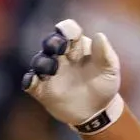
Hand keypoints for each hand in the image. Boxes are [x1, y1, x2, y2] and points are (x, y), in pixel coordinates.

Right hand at [22, 19, 123, 134]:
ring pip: (39, 61)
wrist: (97, 110)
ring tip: (52, 69)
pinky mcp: (41, 89)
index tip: (71, 35)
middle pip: (51, 42)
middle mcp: (61, 57)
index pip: (69, 31)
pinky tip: (33, 81)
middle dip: (52, 42)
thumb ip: (105, 53)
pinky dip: (29, 80)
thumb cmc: (105, 84)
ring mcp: (50, 73)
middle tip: (59, 48)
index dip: (68, 29)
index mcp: (78, 47)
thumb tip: (99, 35)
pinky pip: (29, 82)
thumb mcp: (110, 69)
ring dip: (43, 62)